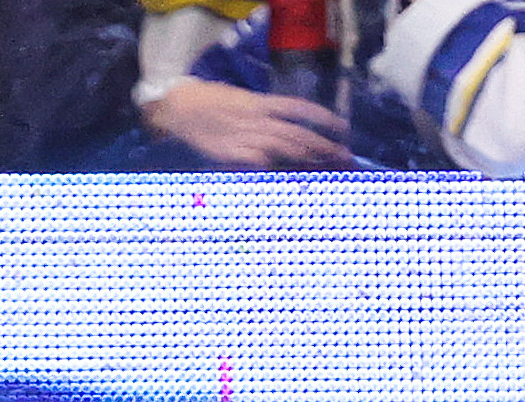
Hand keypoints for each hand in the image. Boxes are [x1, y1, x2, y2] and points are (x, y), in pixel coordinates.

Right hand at [138, 77, 352, 168]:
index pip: (300, 109)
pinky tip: (291, 177)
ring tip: (327, 166)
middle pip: (297, 133)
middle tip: (344, 156)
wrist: (180, 107)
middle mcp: (256, 118)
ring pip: (283, 148)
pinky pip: (258, 162)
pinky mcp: (230, 153)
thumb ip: (265, 115)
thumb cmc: (212, 104)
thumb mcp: (242, 101)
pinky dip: (275, 168)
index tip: (343, 129)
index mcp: (260, 103)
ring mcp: (243, 137)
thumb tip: (290, 130)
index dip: (324, 118)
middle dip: (323, 145)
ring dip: (308, 157)